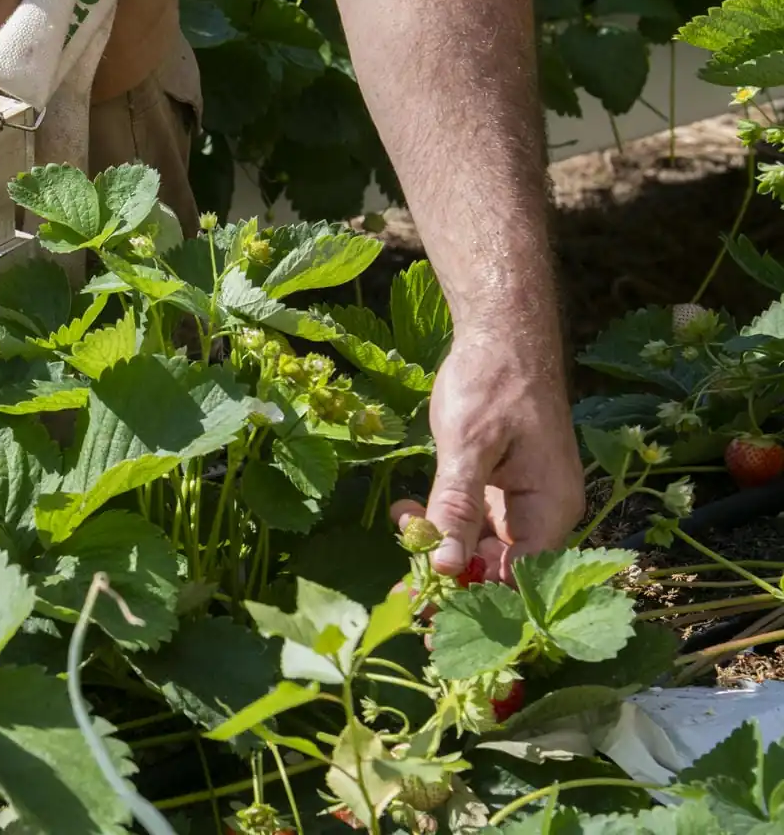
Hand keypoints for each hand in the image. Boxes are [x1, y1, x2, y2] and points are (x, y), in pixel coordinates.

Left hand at [391, 326, 583, 581]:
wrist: (501, 333)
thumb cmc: (493, 382)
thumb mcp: (469, 445)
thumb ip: (458, 506)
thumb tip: (447, 566)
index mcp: (549, 508)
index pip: (518, 578)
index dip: (476, 599)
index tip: (428, 614)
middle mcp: (540, 512)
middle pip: (497, 567)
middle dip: (449, 577)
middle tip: (399, 593)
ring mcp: (518, 500)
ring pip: (478, 545)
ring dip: (438, 546)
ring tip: (399, 532)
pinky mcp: (496, 485)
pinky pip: (469, 518)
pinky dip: (438, 519)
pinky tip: (405, 512)